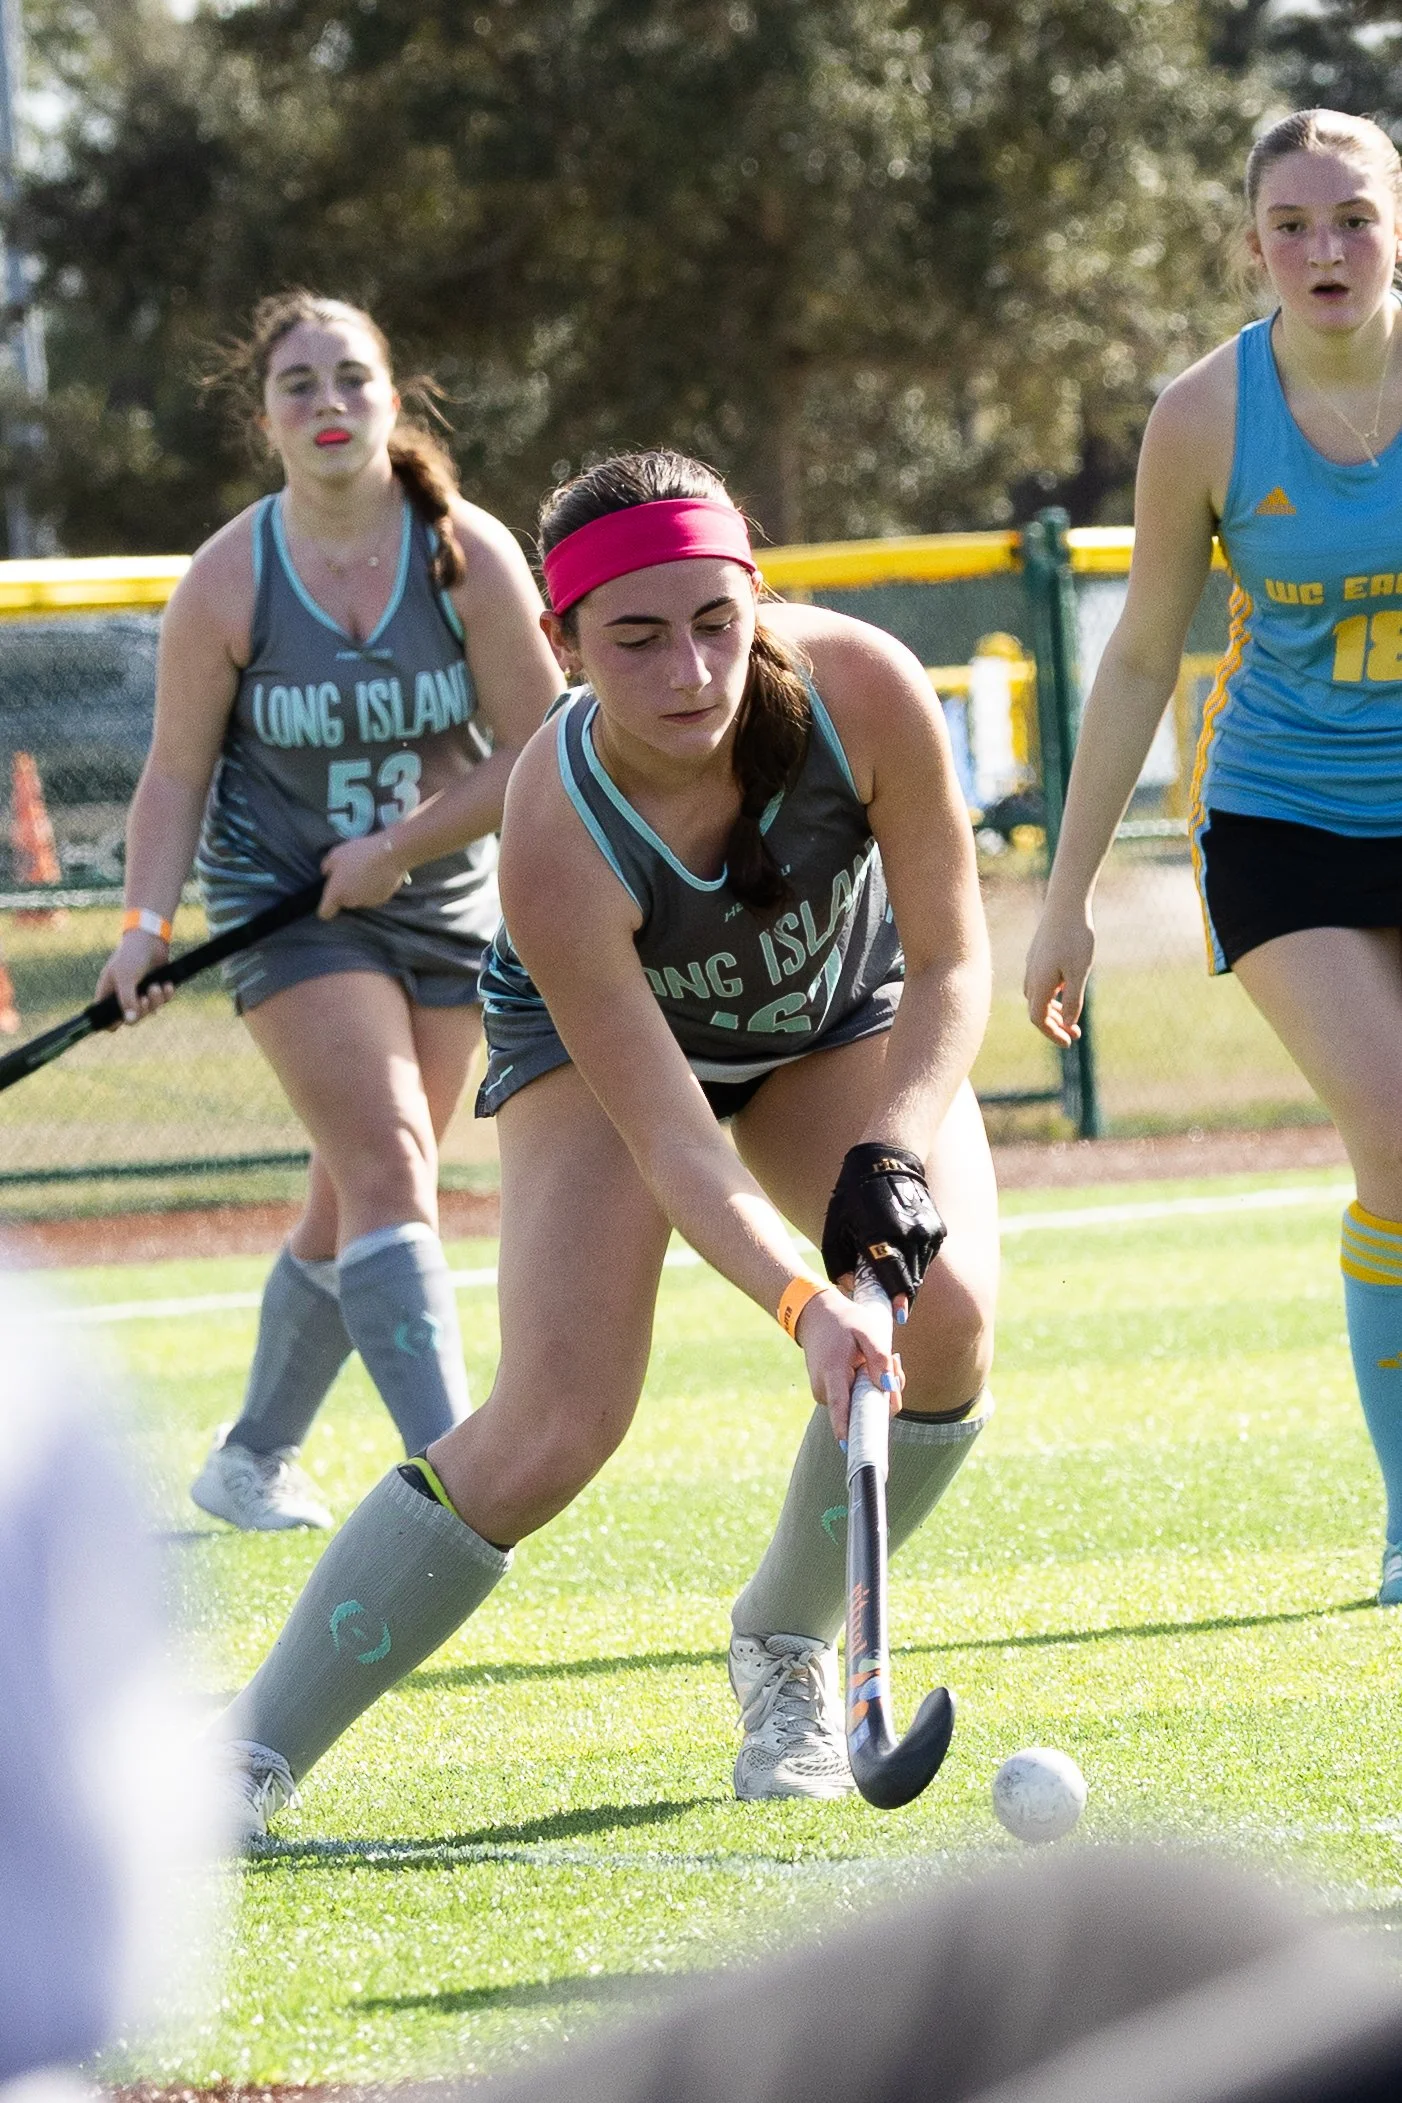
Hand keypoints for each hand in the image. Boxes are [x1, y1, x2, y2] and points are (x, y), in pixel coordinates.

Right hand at [95, 930, 173, 1025]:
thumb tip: (130, 1020)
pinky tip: (167, 985)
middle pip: (132, 1019)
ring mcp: (140, 993)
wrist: (151, 939)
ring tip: (156, 987)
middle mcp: (123, 996)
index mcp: (108, 994)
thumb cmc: (132, 956)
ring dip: (155, 1001)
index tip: (125, 1018)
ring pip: (149, 1011)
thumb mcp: (126, 977)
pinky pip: (162, 1001)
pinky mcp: (155, 988)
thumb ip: (127, 999)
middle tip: (145, 998)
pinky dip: (166, 995)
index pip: (107, 1019)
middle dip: (142, 1010)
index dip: (114, 1024)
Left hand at [318, 833, 409, 916]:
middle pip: (344, 902)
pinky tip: (377, 875)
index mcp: (336, 894)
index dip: (326, 906)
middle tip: (350, 874)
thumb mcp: (336, 853)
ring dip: (360, 890)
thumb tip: (327, 874)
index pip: (325, 913)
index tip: (331, 896)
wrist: (390, 853)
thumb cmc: (359, 853)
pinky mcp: (382, 899)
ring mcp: (368, 902)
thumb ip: (327, 867)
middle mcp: (351, 902)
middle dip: (345, 891)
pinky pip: (373, 896)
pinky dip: (374, 889)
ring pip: (359, 899)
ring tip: (366, 872)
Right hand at [796, 1285, 902, 1440]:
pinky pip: (856, 1400)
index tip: (852, 1448)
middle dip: (887, 1394)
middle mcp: (825, 1390)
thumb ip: (880, 1358)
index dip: (847, 1430)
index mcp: (833, 1374)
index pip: (840, 1409)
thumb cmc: (844, 1322)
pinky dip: (870, 1387)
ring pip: (862, 1406)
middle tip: (895, 1361)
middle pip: (863, 1410)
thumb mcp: (867, 1330)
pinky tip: (872, 1365)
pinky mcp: (831, 1396)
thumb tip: (888, 1386)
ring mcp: (825, 1395)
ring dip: (879, 1387)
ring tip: (885, 1358)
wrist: (817, 1316)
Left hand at [821, 1142, 945, 1316]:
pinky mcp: (937, 1230)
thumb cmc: (853, 1195)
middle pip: (909, 1280)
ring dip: (906, 1278)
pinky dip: (914, 1260)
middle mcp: (910, 1236)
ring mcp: (927, 1232)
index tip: (898, 1317)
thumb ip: (840, 1263)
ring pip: (919, 1270)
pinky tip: (900, 1250)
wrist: (887, 1160)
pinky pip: (925, 1256)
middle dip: (899, 1294)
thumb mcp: (836, 1227)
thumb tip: (851, 1288)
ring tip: (890, 1274)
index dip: (897, 1300)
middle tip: (889, 1305)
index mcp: (882, 1235)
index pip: (894, 1277)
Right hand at [1024, 901, 1094, 1046]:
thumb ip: (1072, 1000)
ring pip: (1037, 996)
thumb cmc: (1075, 938)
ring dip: (1052, 1010)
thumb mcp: (1079, 973)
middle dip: (1054, 1025)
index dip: (1052, 1034)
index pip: (1038, 1019)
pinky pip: (1039, 983)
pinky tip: (1065, 989)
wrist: (1066, 904)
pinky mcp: (1038, 955)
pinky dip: (1051, 994)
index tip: (1068, 1042)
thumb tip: (1066, 1024)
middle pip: (1036, 1010)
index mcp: (1040, 984)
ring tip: (1071, 1016)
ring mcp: (1033, 964)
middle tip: (1075, 1034)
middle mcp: (1031, 976)